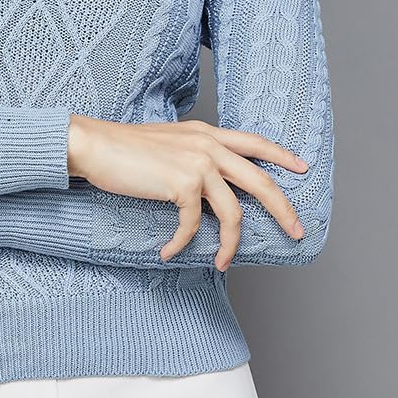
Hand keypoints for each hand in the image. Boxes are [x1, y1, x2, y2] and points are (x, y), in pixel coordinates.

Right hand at [67, 116, 309, 270]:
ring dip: (231, 245)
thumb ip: (193, 155)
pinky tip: (168, 252)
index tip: (303, 170)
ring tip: (224, 263)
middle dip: (284, 210)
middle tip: (297, 232)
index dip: (282, 156)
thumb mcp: (168, 143)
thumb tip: (207, 185)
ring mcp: (198, 164)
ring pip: (233, 213)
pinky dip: (181, 244)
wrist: (94, 146)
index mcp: (207, 134)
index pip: (255, 142)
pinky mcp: (182, 184)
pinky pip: (192, 226)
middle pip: (261, 182)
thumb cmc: (123, 149)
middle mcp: (209, 146)